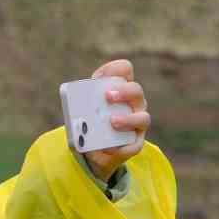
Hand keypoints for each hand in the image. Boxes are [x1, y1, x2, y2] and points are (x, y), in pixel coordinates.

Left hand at [83, 59, 150, 180]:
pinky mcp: (134, 143)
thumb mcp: (83, 110)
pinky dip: (121, 148)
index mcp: (121, 89)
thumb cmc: (89, 122)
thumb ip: (81, 105)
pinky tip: (109, 148)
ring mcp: (137, 123)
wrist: (92, 149)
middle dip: (124, 91)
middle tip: (108, 96)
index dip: (115, 69)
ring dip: (128, 119)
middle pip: (136, 91)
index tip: (100, 76)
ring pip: (142, 118)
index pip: (124, 70)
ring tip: (112, 122)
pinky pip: (133, 145)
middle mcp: (134, 103)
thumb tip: (76, 109)